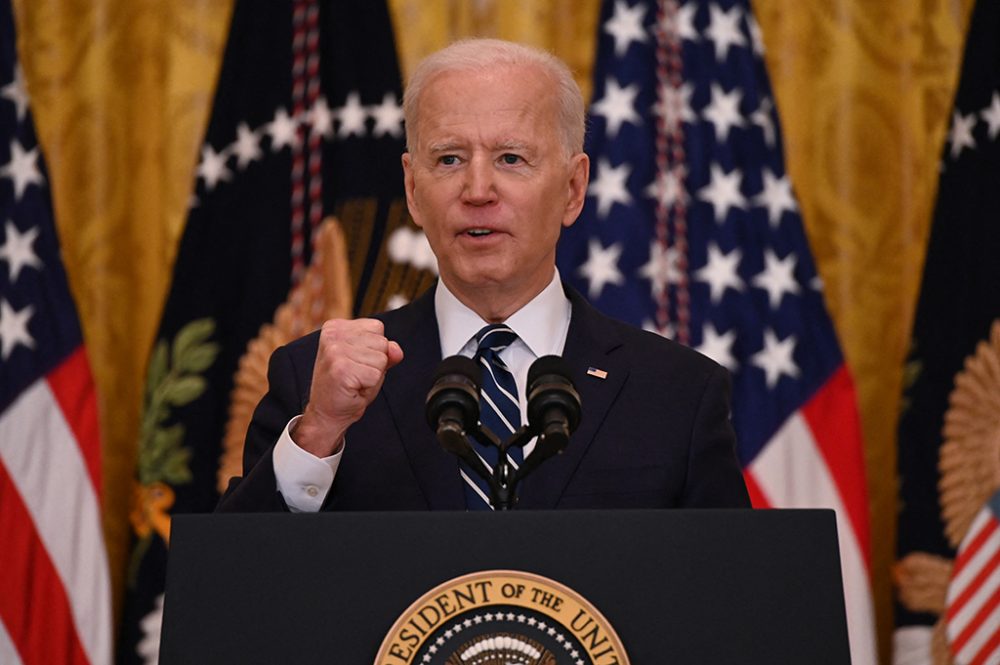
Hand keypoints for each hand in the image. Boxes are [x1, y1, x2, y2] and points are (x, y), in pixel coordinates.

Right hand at [292, 318, 403, 456]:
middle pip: (381, 342)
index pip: (377, 327)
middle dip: (375, 363)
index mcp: (336, 327)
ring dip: (373, 375)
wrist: (326, 413)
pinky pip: (376, 374)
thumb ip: (386, 351)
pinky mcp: (341, 369)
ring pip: (381, 358)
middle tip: (355, 375)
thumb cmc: (347, 387)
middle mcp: (333, 335)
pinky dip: (369, 386)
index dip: (374, 349)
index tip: (355, 362)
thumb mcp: (370, 362)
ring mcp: (335, 351)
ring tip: (354, 381)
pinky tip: (353, 388)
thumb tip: (396, 349)